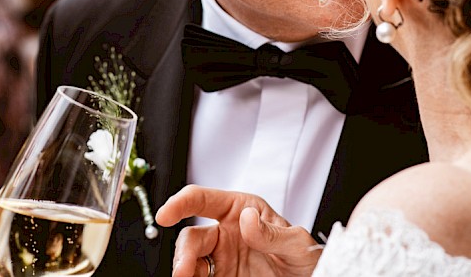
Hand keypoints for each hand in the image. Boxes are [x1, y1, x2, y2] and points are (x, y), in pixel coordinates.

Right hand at [156, 186, 320, 276]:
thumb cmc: (305, 258)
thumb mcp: (297, 244)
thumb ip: (273, 233)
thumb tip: (246, 220)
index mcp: (240, 211)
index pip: (203, 200)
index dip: (180, 203)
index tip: (165, 214)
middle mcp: (225, 234)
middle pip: (191, 237)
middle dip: (182, 253)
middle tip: (183, 272)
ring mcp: (221, 260)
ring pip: (190, 262)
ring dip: (183, 270)